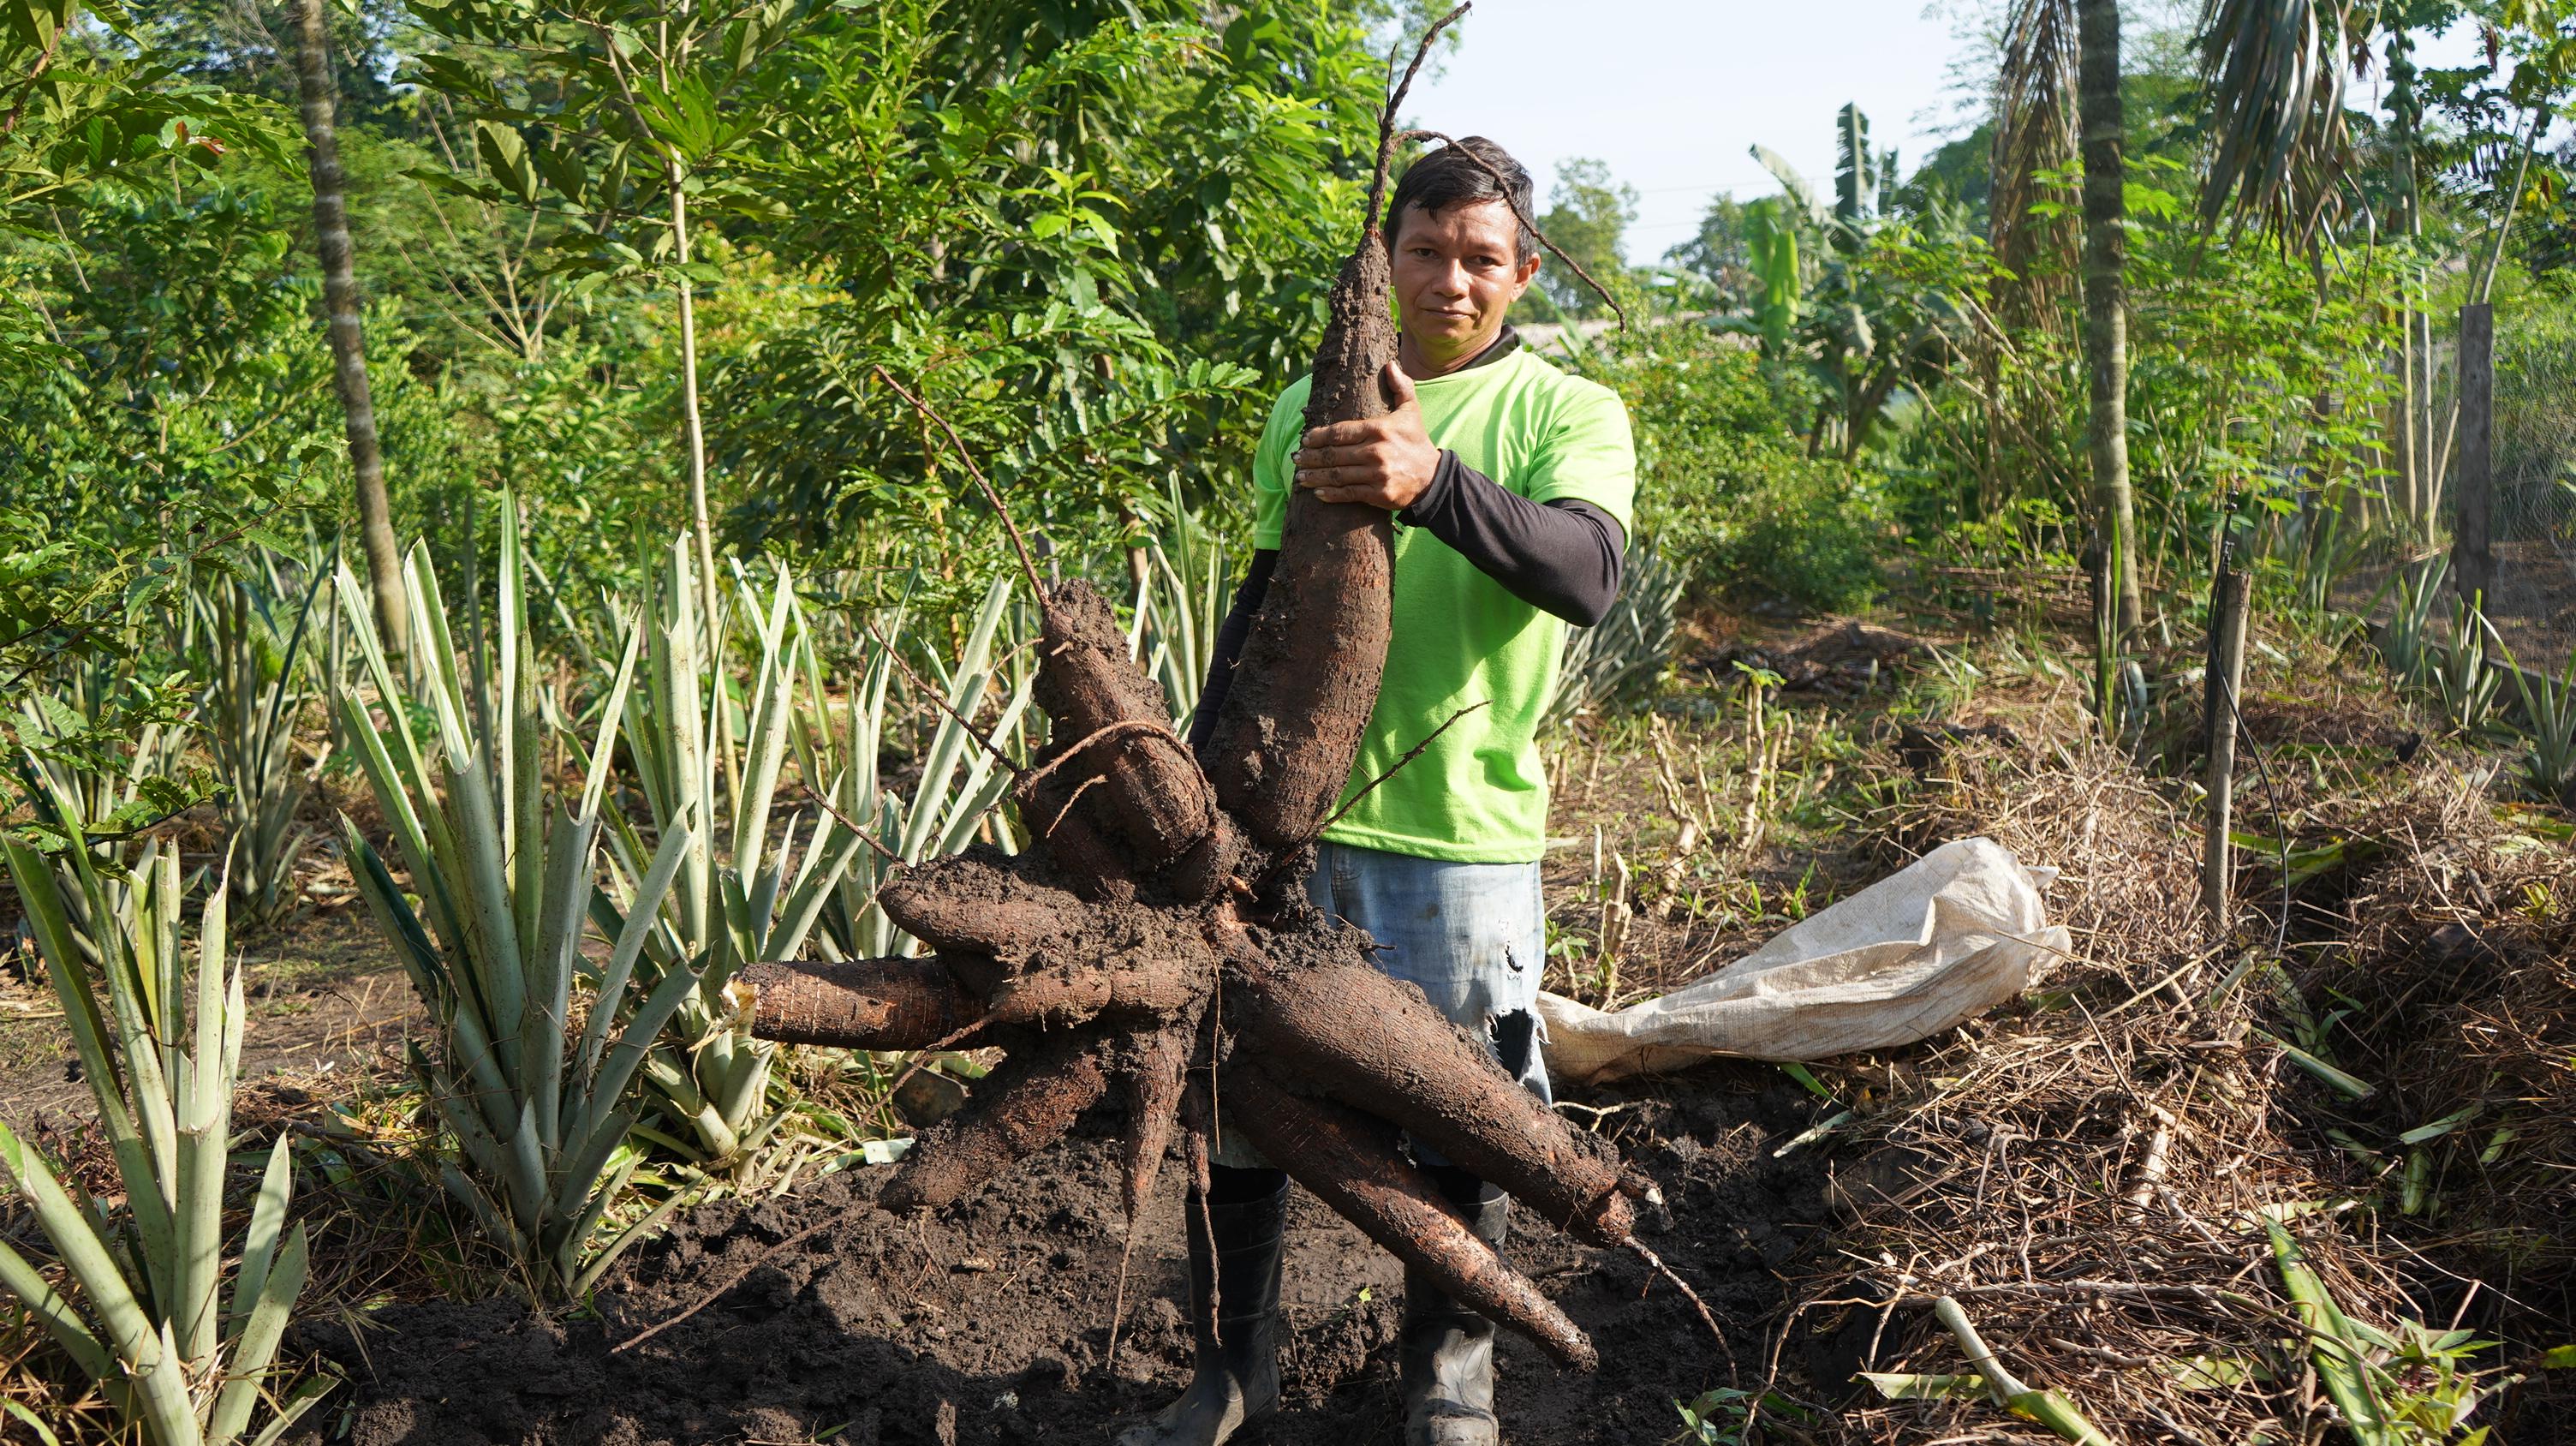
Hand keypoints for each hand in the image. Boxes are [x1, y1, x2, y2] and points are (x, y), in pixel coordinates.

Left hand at [1292, 362, 1439, 510]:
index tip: (1305, 439)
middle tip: (1296, 458)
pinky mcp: (1379, 494)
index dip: (1318, 436)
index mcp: (1379, 429)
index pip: (1339, 432)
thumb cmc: (1416, 441)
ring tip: (1300, 477)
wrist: (1433, 477)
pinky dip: (1331, 494)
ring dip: (1315, 477)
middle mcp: (1376, 451)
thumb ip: (1400, 386)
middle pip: (1334, 454)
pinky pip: (1349, 493)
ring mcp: (1377, 474)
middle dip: (1311, 457)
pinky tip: (1317, 492)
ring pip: (1338, 475)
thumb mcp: (1411, 411)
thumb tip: (1390, 364)